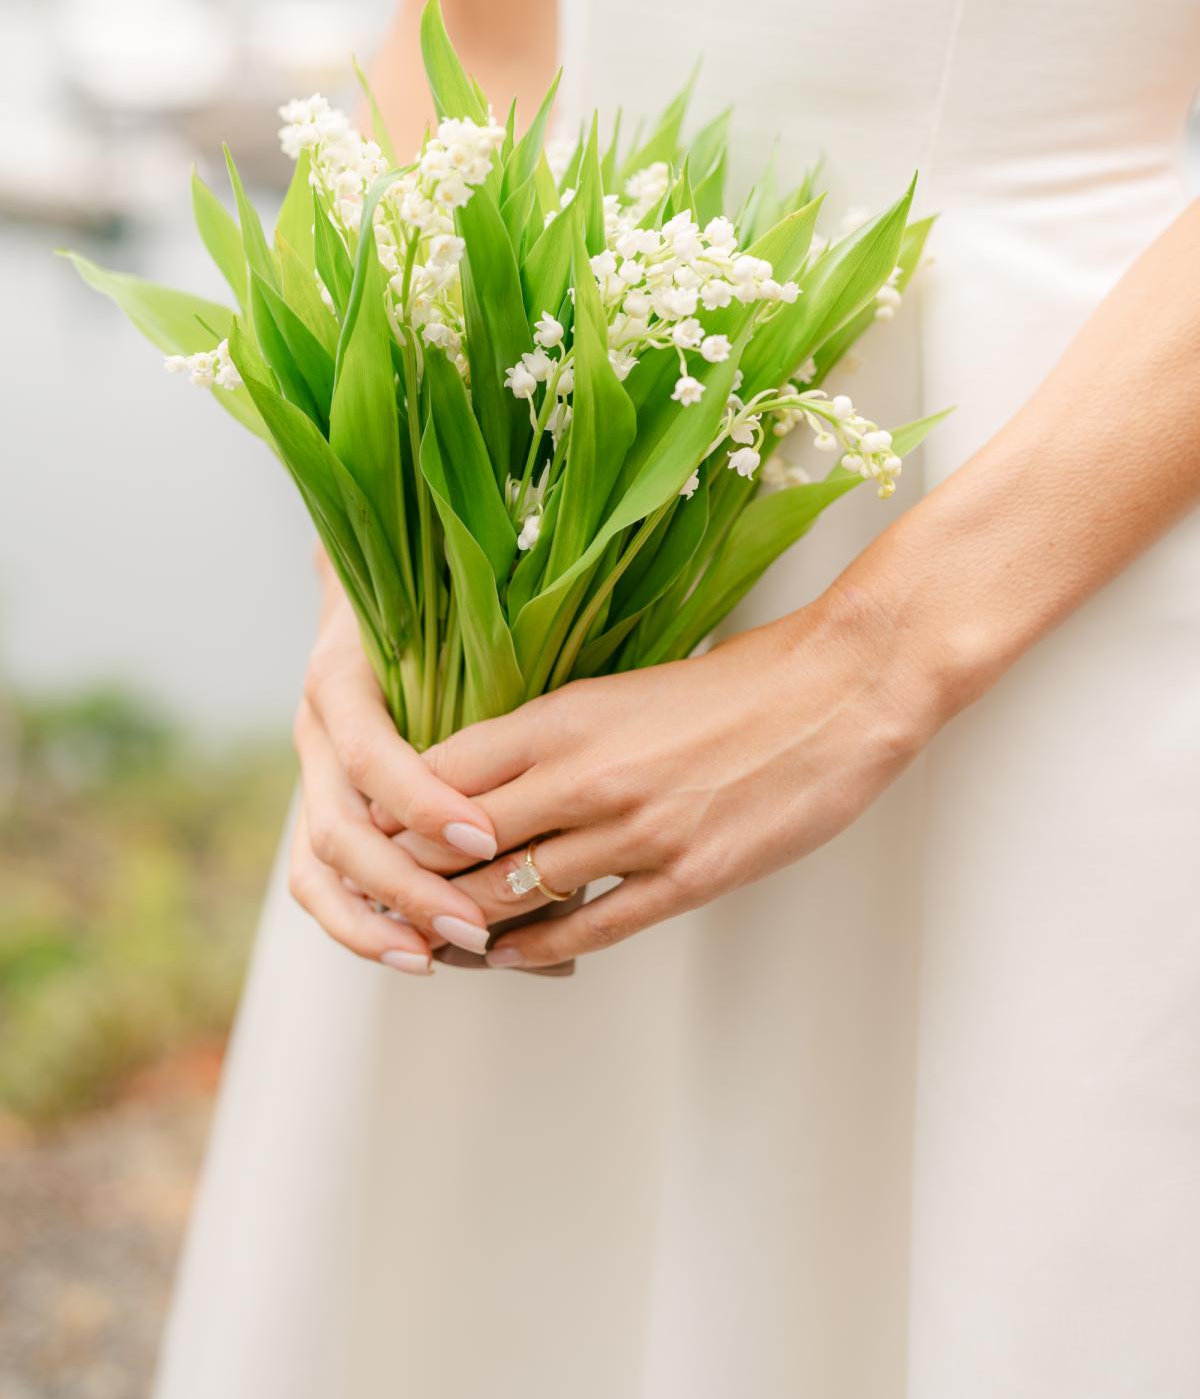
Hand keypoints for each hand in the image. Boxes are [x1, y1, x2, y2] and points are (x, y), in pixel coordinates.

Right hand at [288, 552, 501, 973]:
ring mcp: (309, 774)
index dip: (422, 802)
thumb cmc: (436, 608)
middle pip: (336, 829)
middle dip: (405, 886)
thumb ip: (481, 679)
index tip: (485, 835)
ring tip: (435, 956)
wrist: (375, 588)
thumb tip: (563, 746)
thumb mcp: (455, 626)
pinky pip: (318, 883)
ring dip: (372, 921)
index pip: (369, 754)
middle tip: (475, 924)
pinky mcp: (318, 808)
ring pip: (316, 868)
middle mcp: (314, 731)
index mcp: (341, 679)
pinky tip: (415, 954)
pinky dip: (359, 925)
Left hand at [420, 586, 943, 969]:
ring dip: (464, 925)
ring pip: (512, 894)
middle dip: (409, 878)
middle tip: (380, 901)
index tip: (372, 833)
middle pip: (457, 841)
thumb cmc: (735, 681)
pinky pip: (588, 927)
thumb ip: (554, 733)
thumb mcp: (624, 687)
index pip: (440, 771)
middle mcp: (586, 773)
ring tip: (432, 941)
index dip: (395, 811)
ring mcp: (636, 830)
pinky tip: (512, 958)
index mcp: (565, 715)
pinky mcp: (687, 875)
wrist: (839, 691)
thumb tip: (487, 773)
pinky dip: (538, 949)